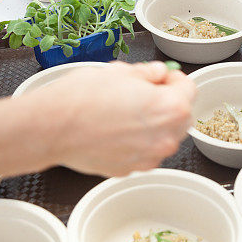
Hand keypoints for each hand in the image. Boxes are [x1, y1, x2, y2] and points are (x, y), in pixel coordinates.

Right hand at [30, 62, 194, 176]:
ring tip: (126, 111)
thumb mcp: (120, 71)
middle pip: (181, 116)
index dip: (174, 79)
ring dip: (154, 124)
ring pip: (164, 136)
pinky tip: (115, 129)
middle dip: (168, 102)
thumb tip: (158, 73)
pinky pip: (145, 152)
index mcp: (170, 108)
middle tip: (144, 92)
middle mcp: (166, 137)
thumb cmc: (82, 97)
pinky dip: (138, 141)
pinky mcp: (132, 169)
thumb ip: (147, 73)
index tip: (161, 78)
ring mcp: (150, 157)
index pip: (189, 88)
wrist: (52, 128)